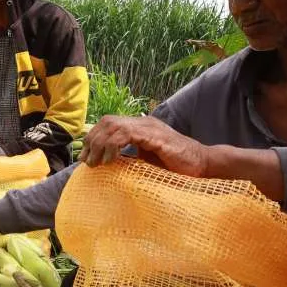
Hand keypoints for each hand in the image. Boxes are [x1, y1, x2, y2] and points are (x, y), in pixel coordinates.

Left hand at [80, 115, 210, 177]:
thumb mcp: (145, 160)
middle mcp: (143, 122)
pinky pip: (128, 134)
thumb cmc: (175, 165)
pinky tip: (110, 159)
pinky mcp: (156, 137)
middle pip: (107, 122)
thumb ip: (128, 157)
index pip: (108, 123)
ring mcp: (149, 128)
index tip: (84, 158)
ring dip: (100, 145)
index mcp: (139, 126)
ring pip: (114, 126)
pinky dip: (114, 146)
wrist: (201, 164)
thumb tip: (106, 165)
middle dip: (92, 141)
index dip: (93, 138)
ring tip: (96, 162)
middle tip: (87, 162)